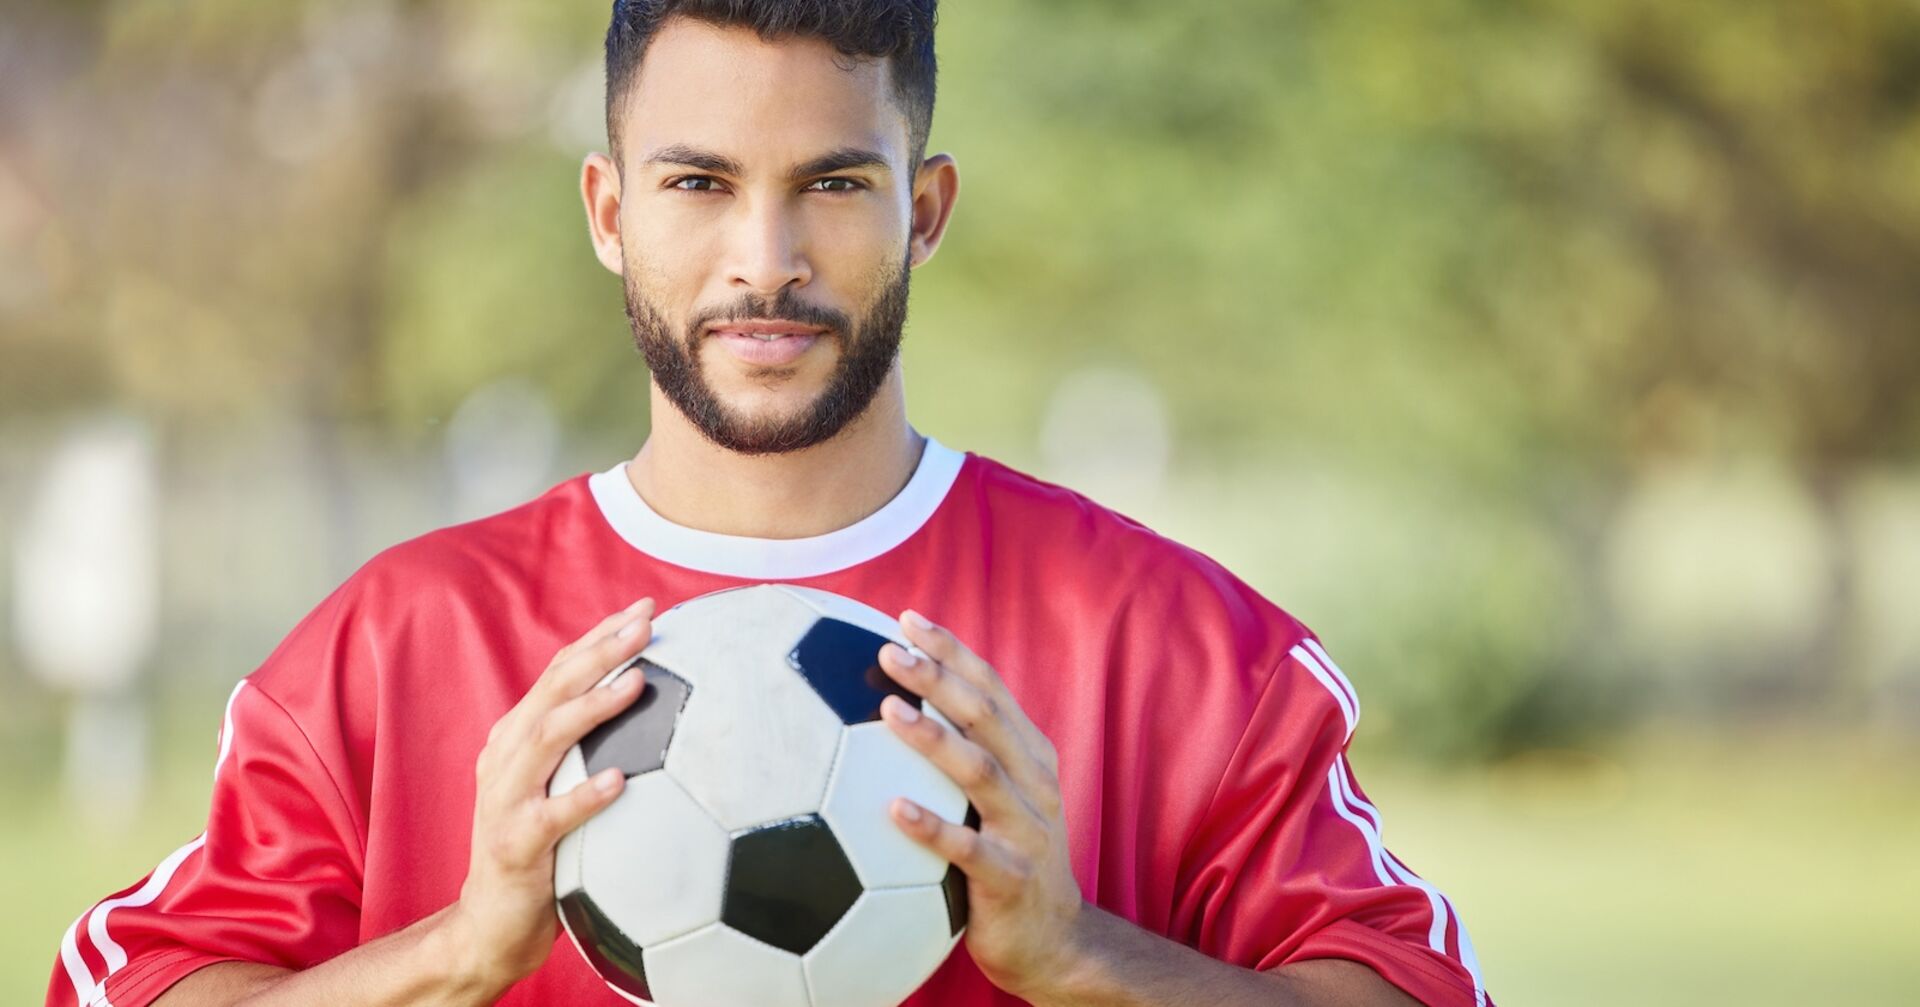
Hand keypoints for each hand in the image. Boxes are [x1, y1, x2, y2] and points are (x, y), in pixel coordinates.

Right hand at [447, 597, 656, 994]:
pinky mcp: (514, 845)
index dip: (600, 635)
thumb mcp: (559, 786)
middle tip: (647, 623)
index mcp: (519, 737)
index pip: (561, 672)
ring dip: (593, 707)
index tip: (646, 607)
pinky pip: (552, 816)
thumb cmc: (542, 851)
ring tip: (637, 682)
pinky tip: (620, 780)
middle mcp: (507, 757)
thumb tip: (655, 707)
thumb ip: (591, 748)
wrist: (492, 923)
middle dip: (600, 650)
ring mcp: (505, 799)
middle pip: (554, 690)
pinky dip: (584, 795)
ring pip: (548, 739)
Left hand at [877, 610, 1088, 1002]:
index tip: (906, 619)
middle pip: (986, 717)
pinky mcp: (1011, 877)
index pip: (991, 688)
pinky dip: (932, 827)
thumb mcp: (996, 796)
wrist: (1052, 938)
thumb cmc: (1007, 853)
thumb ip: (962, 752)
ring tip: (889, 711)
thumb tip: (889, 700)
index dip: (952, 650)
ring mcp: (1027, 829)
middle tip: (890, 652)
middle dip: (938, 678)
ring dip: (933, 739)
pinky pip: (968, 849)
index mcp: (1029, 754)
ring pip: (979, 772)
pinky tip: (894, 809)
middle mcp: (1033, 782)